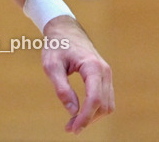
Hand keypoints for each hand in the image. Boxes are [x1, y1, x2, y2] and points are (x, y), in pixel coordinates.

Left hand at [40, 16, 113, 133]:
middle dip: (87, 120)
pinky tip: (81, 113)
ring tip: (73, 123)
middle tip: (69, 128)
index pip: (94, 99)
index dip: (85, 117)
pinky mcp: (105, 78)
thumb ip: (61, 88)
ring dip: (92, 117)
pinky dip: (95, 110)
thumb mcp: (51, 65)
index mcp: (92, 66)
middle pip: (103, 105)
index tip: (72, 128)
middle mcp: (105, 71)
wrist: (65, 30)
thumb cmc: (56, 46)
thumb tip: (72, 111)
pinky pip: (106, 99)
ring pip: (107, 105)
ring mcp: (107, 74)